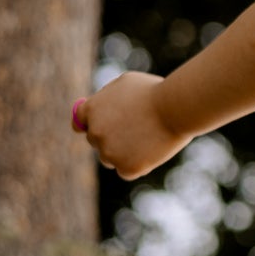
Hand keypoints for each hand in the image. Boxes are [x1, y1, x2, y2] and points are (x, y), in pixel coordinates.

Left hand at [71, 73, 190, 179]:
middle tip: (134, 132)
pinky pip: (126, 171)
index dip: (91, 125)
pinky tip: (151, 153)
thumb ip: (108, 97)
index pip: (79, 123)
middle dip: (111, 138)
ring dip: (122, 153)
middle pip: (96, 142)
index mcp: (91, 110)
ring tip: (146, 140)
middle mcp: (95, 133)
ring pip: (109, 159)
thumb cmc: (155, 92)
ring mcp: (109, 153)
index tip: (102, 128)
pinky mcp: (127, 168)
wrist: (175, 108)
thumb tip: (104, 108)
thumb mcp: (125, 83)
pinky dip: (137, 165)